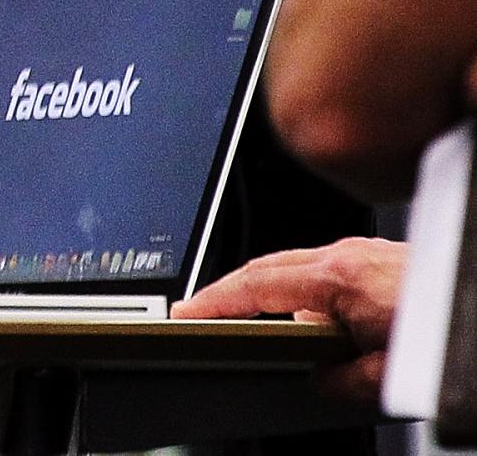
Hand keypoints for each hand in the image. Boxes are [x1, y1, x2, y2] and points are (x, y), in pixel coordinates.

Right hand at [172, 237, 405, 402]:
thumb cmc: (452, 333)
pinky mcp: (381, 256)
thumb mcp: (390, 374)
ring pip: (294, 263)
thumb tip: (317, 382)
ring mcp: (363, 251)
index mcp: (336, 279)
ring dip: (267, 286)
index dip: (212, 301)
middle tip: (204, 315)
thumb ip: (341, 380)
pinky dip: (299, 282)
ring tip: (251, 316)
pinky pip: (322, 264)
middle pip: (266, 267)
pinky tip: (308, 309)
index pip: (253, 286)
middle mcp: (345, 255)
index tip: (184, 313)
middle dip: (230, 291)